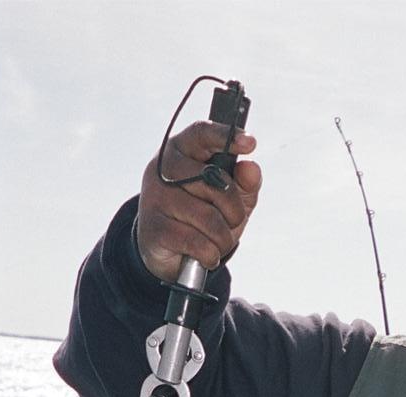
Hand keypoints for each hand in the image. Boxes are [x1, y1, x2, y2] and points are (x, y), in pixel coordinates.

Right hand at [137, 121, 261, 282]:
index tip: (250, 142)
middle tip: (231, 221)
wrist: (169, 252)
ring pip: (209, 218)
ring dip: (223, 238)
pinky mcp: (154, 228)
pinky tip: (206, 254)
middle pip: (216, 182)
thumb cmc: (203, 218)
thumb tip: (251, 167)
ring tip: (217, 241)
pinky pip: (198, 243)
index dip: (225, 137)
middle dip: (234, 210)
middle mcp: (164, 168)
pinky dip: (210, 254)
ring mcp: (156, 197)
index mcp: (182, 150)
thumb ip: (244, 183)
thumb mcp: (230, 199)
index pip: (202, 133)